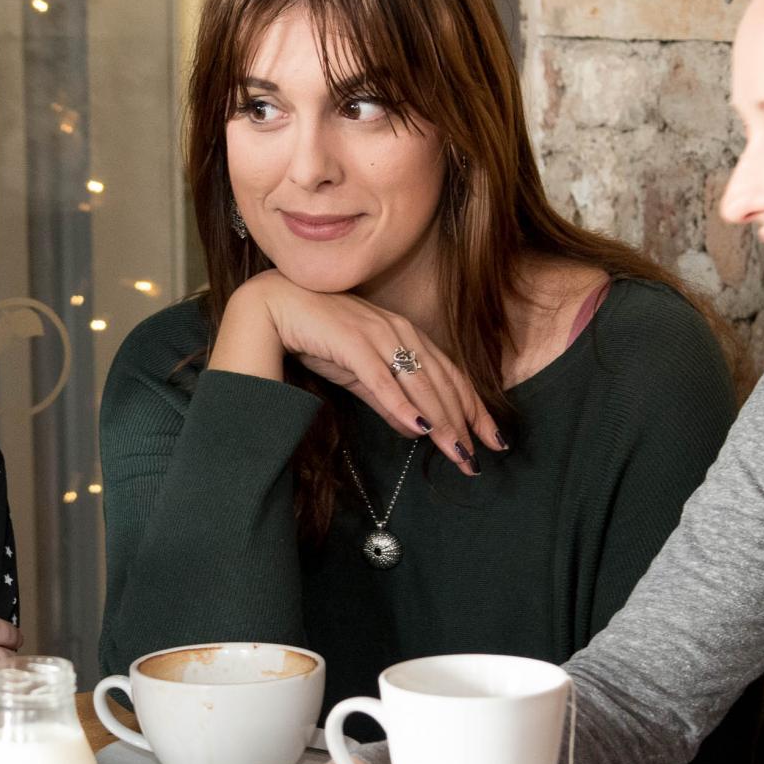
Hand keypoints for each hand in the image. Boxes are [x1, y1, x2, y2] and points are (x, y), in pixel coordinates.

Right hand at [213, 271, 500, 474]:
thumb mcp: (358, 373)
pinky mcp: (351, 340)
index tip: (491, 440)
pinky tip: (418, 428)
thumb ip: (387, 398)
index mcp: (406, 334)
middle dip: (464, 422)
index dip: (473, 409)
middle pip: (441, 382)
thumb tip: (416, 427)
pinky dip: (402, 403)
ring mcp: (376, 333)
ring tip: (456, 452)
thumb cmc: (316, 335)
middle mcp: (399, 331)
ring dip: (441, 419)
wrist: (272, 305)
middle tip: (477, 458)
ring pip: (419, 382)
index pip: (451, 375)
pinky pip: (382, 377)